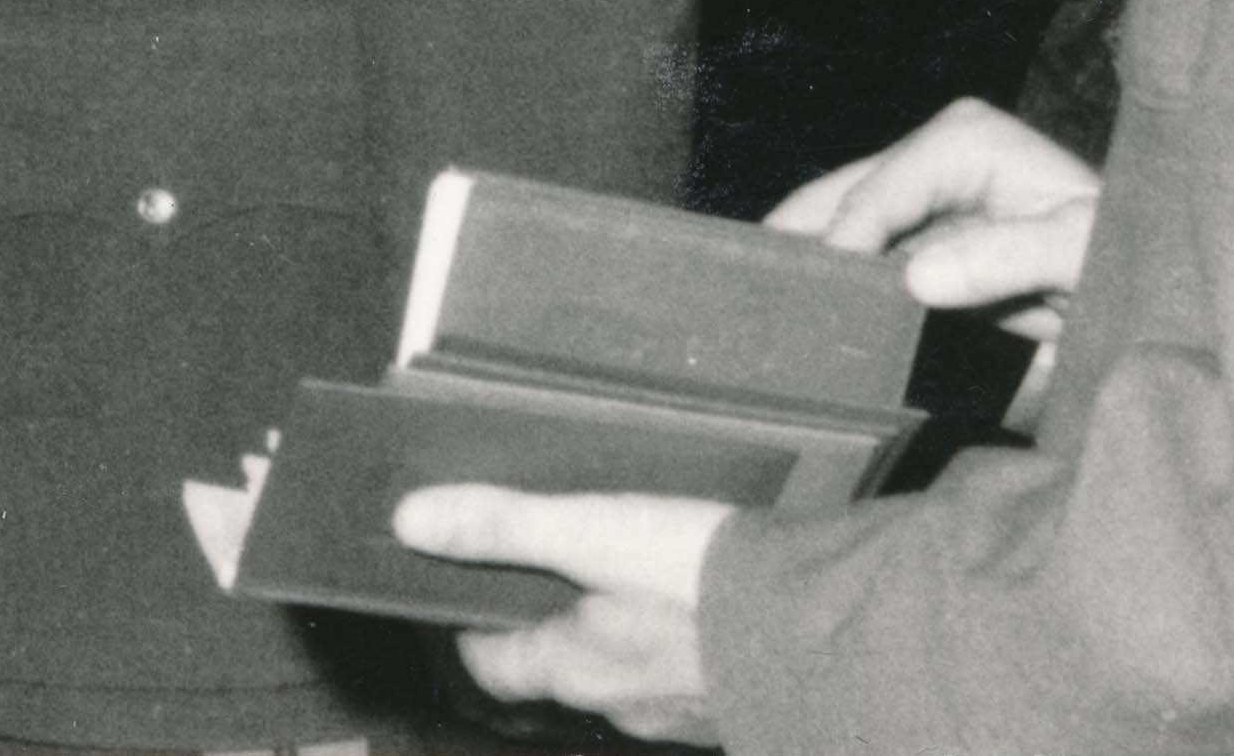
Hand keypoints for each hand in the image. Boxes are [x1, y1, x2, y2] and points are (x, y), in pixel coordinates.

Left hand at [390, 486, 730, 743]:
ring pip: (624, 674)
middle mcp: (622, 703)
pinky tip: (690, 603)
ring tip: (616, 576)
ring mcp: (682, 711)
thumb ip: (502, 525)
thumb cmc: (700, 582)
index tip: (457, 593)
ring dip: (612, 633)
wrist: (824, 628)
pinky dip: (672, 643)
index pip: (494, 666)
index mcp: (576, 670)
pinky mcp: (735, 700)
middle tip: (540, 569)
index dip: (469, 632)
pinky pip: (684, 674)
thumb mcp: (590, 532)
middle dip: (545, 624)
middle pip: (560, 670)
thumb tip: (409, 521)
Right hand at [769, 95, 1099, 339]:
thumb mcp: (1084, 253)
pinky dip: (839, 284)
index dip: (845, 237)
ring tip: (764, 306)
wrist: (1155, 288)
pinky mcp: (925, 240)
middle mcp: (935, 156)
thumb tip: (917, 276)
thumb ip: (1010, 257)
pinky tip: (810, 314)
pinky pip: (867, 258)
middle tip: (751, 292)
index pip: (882, 187)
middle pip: (843, 194)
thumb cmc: (1131, 256)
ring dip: (811, 264)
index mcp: (967, 139)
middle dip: (800, 237)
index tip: (818, 292)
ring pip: (842, 224)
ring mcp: (926, 198)